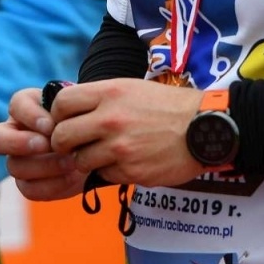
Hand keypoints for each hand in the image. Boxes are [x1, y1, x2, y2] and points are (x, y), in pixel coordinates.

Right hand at [0, 87, 88, 201]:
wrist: (99, 147)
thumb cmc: (86, 123)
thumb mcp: (79, 111)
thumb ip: (66, 112)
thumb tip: (56, 125)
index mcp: (25, 109)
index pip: (15, 106)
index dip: (29, 116)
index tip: (51, 126)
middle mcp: (14, 134)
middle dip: (20, 143)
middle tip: (48, 145)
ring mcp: (18, 160)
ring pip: (14, 167)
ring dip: (45, 165)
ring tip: (71, 162)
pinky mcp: (28, 184)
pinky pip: (30, 190)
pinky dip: (53, 185)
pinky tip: (72, 177)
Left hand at [47, 78, 204, 186]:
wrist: (206, 128)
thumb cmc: (167, 106)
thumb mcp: (130, 88)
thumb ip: (99, 98)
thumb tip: (67, 111)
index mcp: (108, 93)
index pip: (60, 104)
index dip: (57, 115)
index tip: (64, 120)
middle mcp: (109, 120)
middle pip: (61, 136)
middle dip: (63, 142)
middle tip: (75, 143)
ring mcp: (120, 148)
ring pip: (80, 160)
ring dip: (87, 160)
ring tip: (104, 153)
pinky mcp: (131, 172)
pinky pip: (104, 175)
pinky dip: (109, 171)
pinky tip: (125, 162)